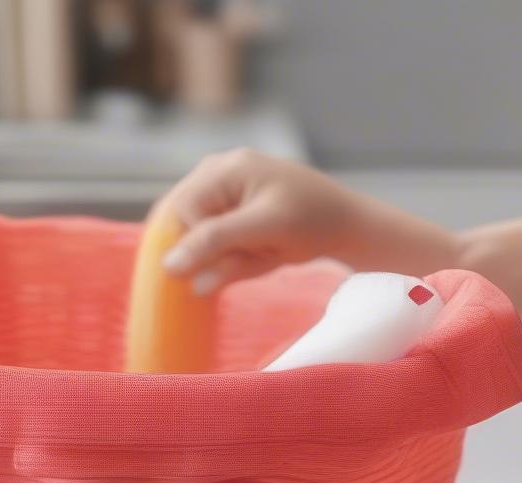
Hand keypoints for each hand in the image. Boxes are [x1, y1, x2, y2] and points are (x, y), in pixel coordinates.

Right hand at [156, 148, 458, 293]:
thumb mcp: (264, 231)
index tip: (206, 273)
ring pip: (205, 242)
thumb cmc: (312, 220)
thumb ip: (216, 245)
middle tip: (250, 260)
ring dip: (229, 260)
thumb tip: (170, 268)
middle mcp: (219, 177)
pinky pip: (224, 249)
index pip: (179, 212)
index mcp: (222, 169)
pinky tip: (270, 254)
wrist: (350, 226)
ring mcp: (228, 198)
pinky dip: (241, 262)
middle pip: (187, 226)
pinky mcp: (239, 220)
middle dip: (210, 255)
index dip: (186, 247)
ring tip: (268, 253)